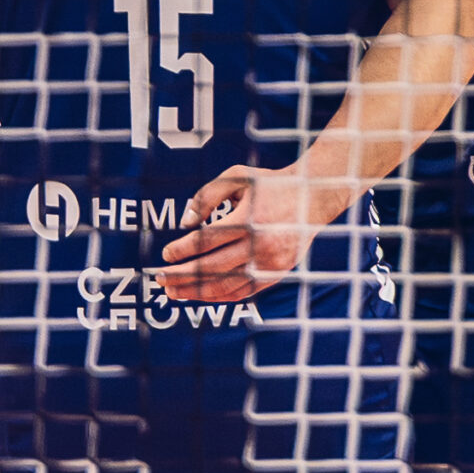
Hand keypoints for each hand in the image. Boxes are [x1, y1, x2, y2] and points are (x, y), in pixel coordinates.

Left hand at [156, 165, 328, 302]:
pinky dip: (219, 296)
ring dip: (196, 292)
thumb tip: (185, 223)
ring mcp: (270, 263)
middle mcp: (261, 244)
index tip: (166, 254)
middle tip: (160, 278)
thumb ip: (207, 195)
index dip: (183, 250)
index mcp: (249, 218)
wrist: (313, 198)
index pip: (208, 240)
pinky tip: (199, 295)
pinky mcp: (276, 274)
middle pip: (213, 267)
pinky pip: (243, 292)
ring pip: (227, 285)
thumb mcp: (237, 176)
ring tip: (173, 292)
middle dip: (183, 275)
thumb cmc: (269, 184)